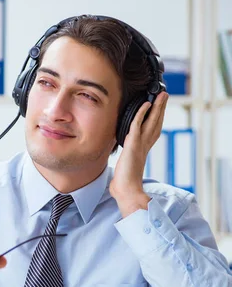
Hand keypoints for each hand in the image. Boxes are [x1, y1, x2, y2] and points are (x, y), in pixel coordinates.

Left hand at [109, 92, 168, 217]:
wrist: (126, 191)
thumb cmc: (124, 185)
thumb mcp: (125, 170)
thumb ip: (125, 165)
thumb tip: (120, 172)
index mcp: (143, 151)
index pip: (153, 131)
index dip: (157, 119)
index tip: (159, 109)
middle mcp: (144, 146)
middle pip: (156, 123)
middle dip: (161, 109)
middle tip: (165, 95)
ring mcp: (140, 144)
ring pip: (151, 121)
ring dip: (157, 107)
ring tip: (161, 95)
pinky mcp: (133, 144)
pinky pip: (138, 124)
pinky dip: (142, 113)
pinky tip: (146, 104)